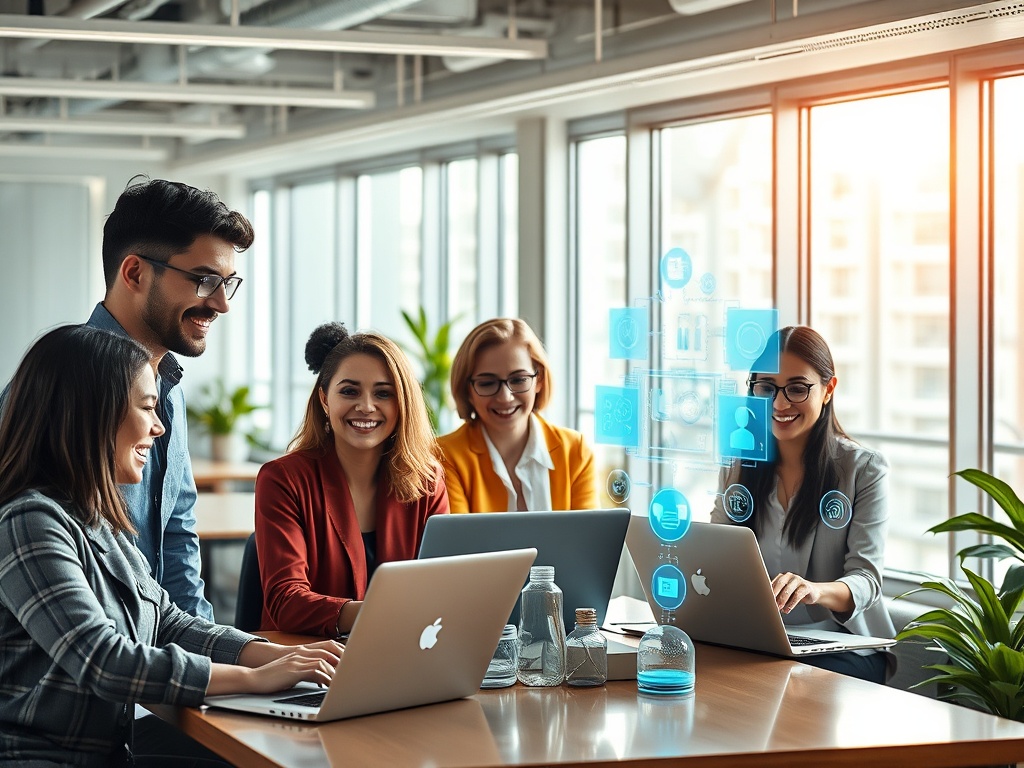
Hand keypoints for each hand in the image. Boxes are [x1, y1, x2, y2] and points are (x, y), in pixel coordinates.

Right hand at [208, 644, 342, 696]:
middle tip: (352, 669)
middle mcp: (301, 653)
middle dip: (343, 660)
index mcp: (302, 651)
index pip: (327, 645)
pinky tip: (328, 685)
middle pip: (329, 650)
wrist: (253, 679)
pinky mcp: (293, 671)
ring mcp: (297, 661)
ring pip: (323, 661)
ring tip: (343, 680)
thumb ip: (307, 668)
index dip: (341, 651)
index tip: (352, 660)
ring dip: (335, 671)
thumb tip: (323, 676)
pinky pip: (314, 671)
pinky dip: (324, 677)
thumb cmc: (273, 677)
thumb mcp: (293, 669)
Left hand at [770, 572, 820, 613]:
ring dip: (783, 600)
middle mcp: (789, 576)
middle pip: (780, 583)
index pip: (773, 582)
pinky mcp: (806, 586)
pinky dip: (792, 604)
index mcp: (782, 576)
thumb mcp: (785, 594)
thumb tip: (768, 604)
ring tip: (780, 608)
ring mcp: (798, 580)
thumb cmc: (796, 593)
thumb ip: (778, 596)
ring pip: (788, 589)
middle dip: (775, 594)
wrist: (813, 593)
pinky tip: (788, 609)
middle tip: (772, 603)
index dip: (769, 591)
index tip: (765, 599)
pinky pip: (798, 595)